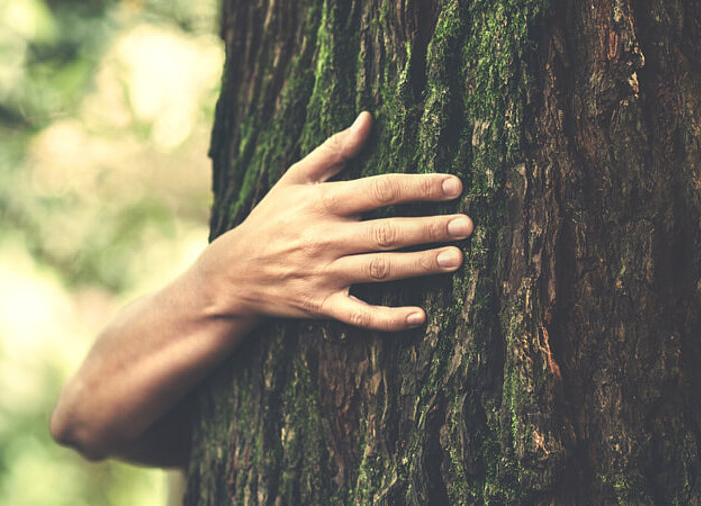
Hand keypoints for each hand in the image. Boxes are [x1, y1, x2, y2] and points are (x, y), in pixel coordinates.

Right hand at [194, 111, 473, 330]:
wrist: (234, 273)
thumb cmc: (271, 219)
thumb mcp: (295, 179)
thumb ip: (334, 151)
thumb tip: (367, 119)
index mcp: (323, 203)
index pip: (379, 190)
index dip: (418, 187)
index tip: (454, 185)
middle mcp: (325, 238)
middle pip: (387, 232)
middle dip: (429, 228)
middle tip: (466, 225)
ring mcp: (324, 274)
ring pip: (380, 270)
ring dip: (420, 265)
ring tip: (456, 259)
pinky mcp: (321, 305)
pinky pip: (359, 314)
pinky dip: (388, 318)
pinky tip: (419, 316)